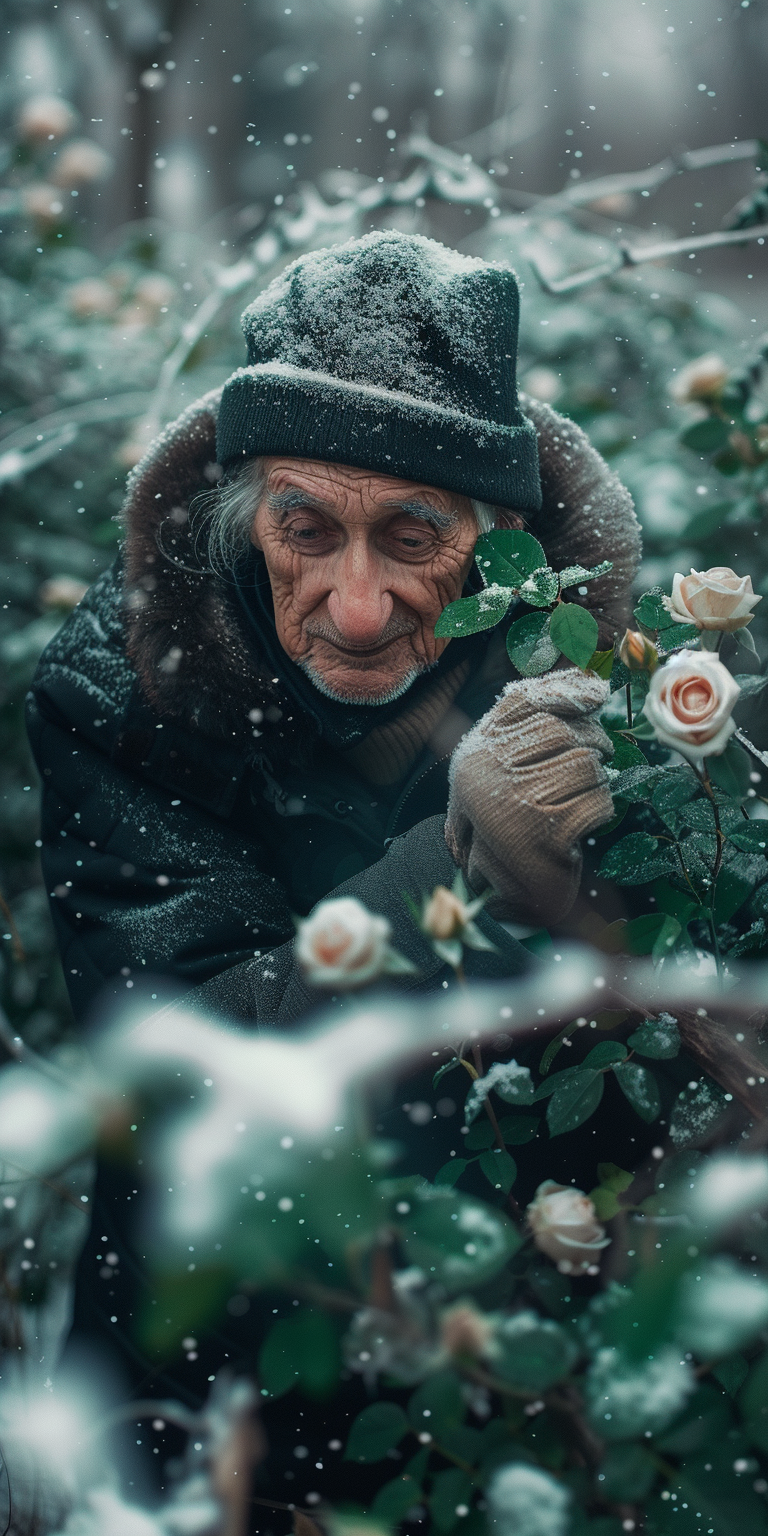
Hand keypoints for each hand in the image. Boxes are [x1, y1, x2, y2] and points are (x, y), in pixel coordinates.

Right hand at [445, 670, 613, 925]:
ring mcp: (512, 802)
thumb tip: (585, 676)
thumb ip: (528, 724)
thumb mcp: (505, 770)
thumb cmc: (513, 823)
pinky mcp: (543, 834)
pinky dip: (601, 811)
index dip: (564, 690)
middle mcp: (485, 773)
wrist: (508, 895)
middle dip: (591, 741)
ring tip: (583, 796)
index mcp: (475, 752)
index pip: (523, 701)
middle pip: (560, 731)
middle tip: (601, 754)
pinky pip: (597, 802)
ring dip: (596, 780)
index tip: (596, 691)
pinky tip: (584, 824)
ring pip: (584, 766)